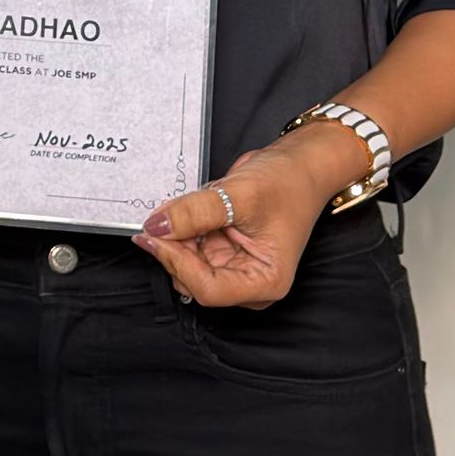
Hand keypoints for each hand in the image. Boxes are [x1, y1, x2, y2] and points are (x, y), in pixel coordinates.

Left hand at [132, 129, 357, 308]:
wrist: (299, 166)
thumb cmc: (287, 182)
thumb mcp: (239, 194)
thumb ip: (196, 212)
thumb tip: (157, 226)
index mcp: (266, 281)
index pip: (209, 289)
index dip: (177, 264)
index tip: (154, 235)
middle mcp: (249, 282)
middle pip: (193, 281)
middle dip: (173, 251)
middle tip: (157, 218)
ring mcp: (233, 267)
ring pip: (185, 267)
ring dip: (174, 240)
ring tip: (179, 209)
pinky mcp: (221, 252)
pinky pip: (188, 250)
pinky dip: (179, 232)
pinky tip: (183, 211)